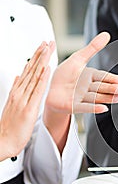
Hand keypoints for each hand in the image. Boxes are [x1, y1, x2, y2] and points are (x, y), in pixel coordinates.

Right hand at [0, 42, 53, 160]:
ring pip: (34, 76)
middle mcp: (19, 93)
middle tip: (47, 42)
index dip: (35, 57)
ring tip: (47, 49)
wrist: (3, 141)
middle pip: (31, 70)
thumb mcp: (13, 104)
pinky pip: (37, 91)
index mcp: (17, 92)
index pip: (28, 70)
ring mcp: (23, 99)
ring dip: (41, 62)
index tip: (42, 47)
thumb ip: (17, 90)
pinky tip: (46, 70)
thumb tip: (19, 77)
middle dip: (39, 55)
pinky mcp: (28, 108)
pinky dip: (41, 79)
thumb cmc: (10, 126)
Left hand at [45, 32, 117, 114]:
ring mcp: (81, 97)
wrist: (48, 88)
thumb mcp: (78, 58)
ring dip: (107, 98)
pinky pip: (85, 107)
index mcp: (89, 76)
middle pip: (101, 88)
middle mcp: (87, 87)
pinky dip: (94, 108)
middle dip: (111, 89)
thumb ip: (93, 48)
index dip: (110, 78)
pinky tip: (104, 108)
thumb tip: (106, 34)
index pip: (102, 76)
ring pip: (96, 98)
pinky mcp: (74, 106)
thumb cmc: (64, 74)